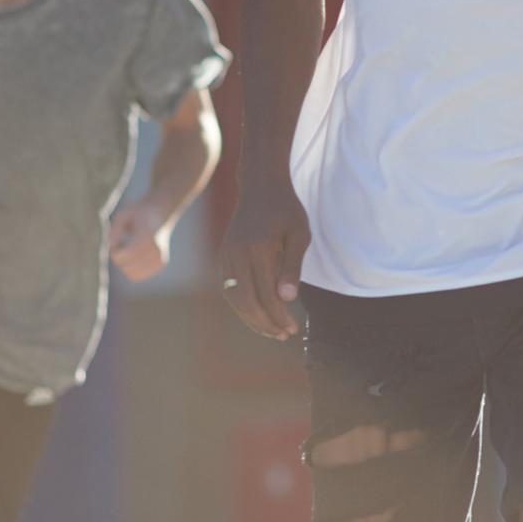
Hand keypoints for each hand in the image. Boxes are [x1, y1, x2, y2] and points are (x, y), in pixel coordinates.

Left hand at [107, 198, 174, 281]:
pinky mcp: (161, 264)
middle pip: (126, 267)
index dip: (114, 249)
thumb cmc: (137, 214)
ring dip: (125, 264)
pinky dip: (132, 268)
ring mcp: (160, 258)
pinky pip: (138, 275)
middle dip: (119, 258)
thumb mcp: (122, 216)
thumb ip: (114, 231)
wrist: (158, 213)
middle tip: (121, 243)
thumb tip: (112, 248)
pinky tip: (135, 255)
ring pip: (132, 274)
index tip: (117, 238)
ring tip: (128, 249)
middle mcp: (156, 250)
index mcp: (146, 237)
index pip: (123, 255)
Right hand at [220, 183, 310, 340]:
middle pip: (246, 301)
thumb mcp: (299, 234)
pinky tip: (257, 314)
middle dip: (265, 323)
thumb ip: (293, 267)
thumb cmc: (285, 210)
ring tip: (272, 331)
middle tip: (284, 335)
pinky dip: (241, 306)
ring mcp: (226, 255)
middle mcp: (236, 254)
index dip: (279, 316)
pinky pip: (229, 289)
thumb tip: (287, 300)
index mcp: (257, 249)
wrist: (260, 186)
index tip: (293, 328)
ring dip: (251, 318)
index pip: (266, 294)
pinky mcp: (223, 257)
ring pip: (233, 298)